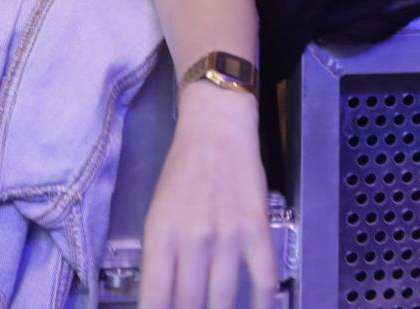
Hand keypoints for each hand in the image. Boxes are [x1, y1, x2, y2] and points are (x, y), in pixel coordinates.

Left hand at [137, 87, 276, 308]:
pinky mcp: (257, 231)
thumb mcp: (159, 212)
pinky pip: (263, 280)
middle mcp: (192, 240)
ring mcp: (227, 237)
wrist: (216, 127)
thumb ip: (161, 256)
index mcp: (161, 234)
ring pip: (224, 300)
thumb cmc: (182, 170)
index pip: (155, 297)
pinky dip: (262, 303)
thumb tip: (165, 298)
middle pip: (190, 304)